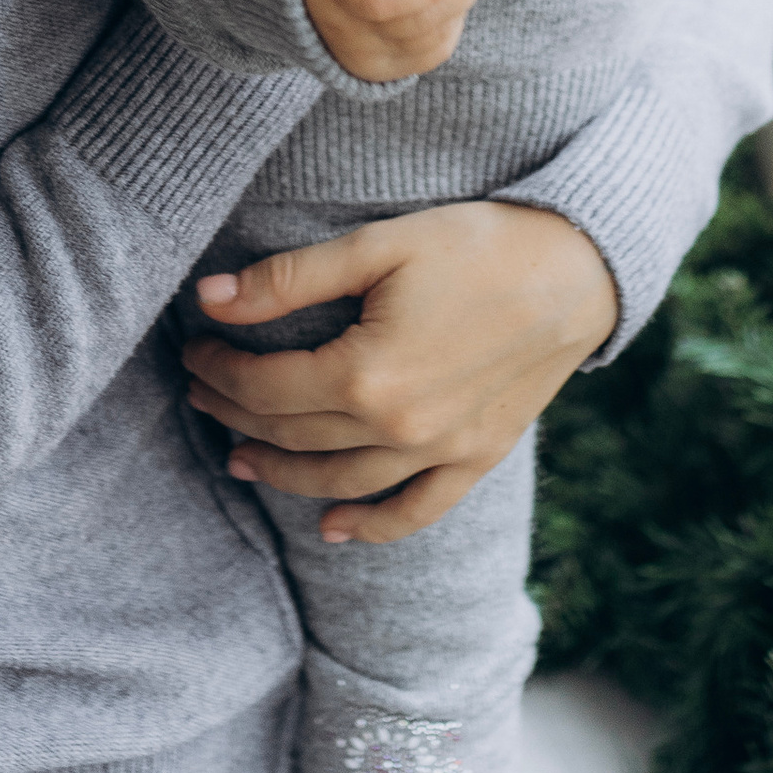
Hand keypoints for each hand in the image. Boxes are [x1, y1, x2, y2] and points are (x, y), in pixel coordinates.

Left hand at [181, 200, 616, 540]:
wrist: (578, 270)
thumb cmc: (477, 245)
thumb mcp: (379, 244)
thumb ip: (290, 278)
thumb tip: (209, 300)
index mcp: (365, 374)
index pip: (264, 386)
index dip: (218, 370)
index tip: (193, 350)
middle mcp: (398, 428)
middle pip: (291, 434)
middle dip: (235, 414)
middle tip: (203, 392)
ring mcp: (439, 453)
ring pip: (337, 483)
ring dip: (281, 474)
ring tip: (240, 458)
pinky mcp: (476, 459)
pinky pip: (415, 512)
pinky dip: (370, 526)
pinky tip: (332, 527)